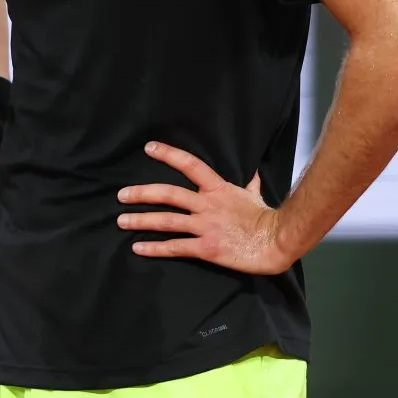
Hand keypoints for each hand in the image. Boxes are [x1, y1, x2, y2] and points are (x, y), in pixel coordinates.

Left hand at [117, 142, 293, 275]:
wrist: (276, 241)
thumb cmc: (265, 217)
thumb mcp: (255, 194)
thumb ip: (249, 183)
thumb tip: (253, 172)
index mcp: (218, 188)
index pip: (190, 165)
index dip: (168, 155)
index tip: (149, 148)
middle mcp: (207, 204)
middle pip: (168, 194)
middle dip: (142, 194)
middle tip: (121, 195)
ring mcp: (205, 226)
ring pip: (166, 221)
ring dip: (141, 220)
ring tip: (122, 221)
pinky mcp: (206, 248)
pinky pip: (176, 247)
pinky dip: (155, 248)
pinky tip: (139, 248)